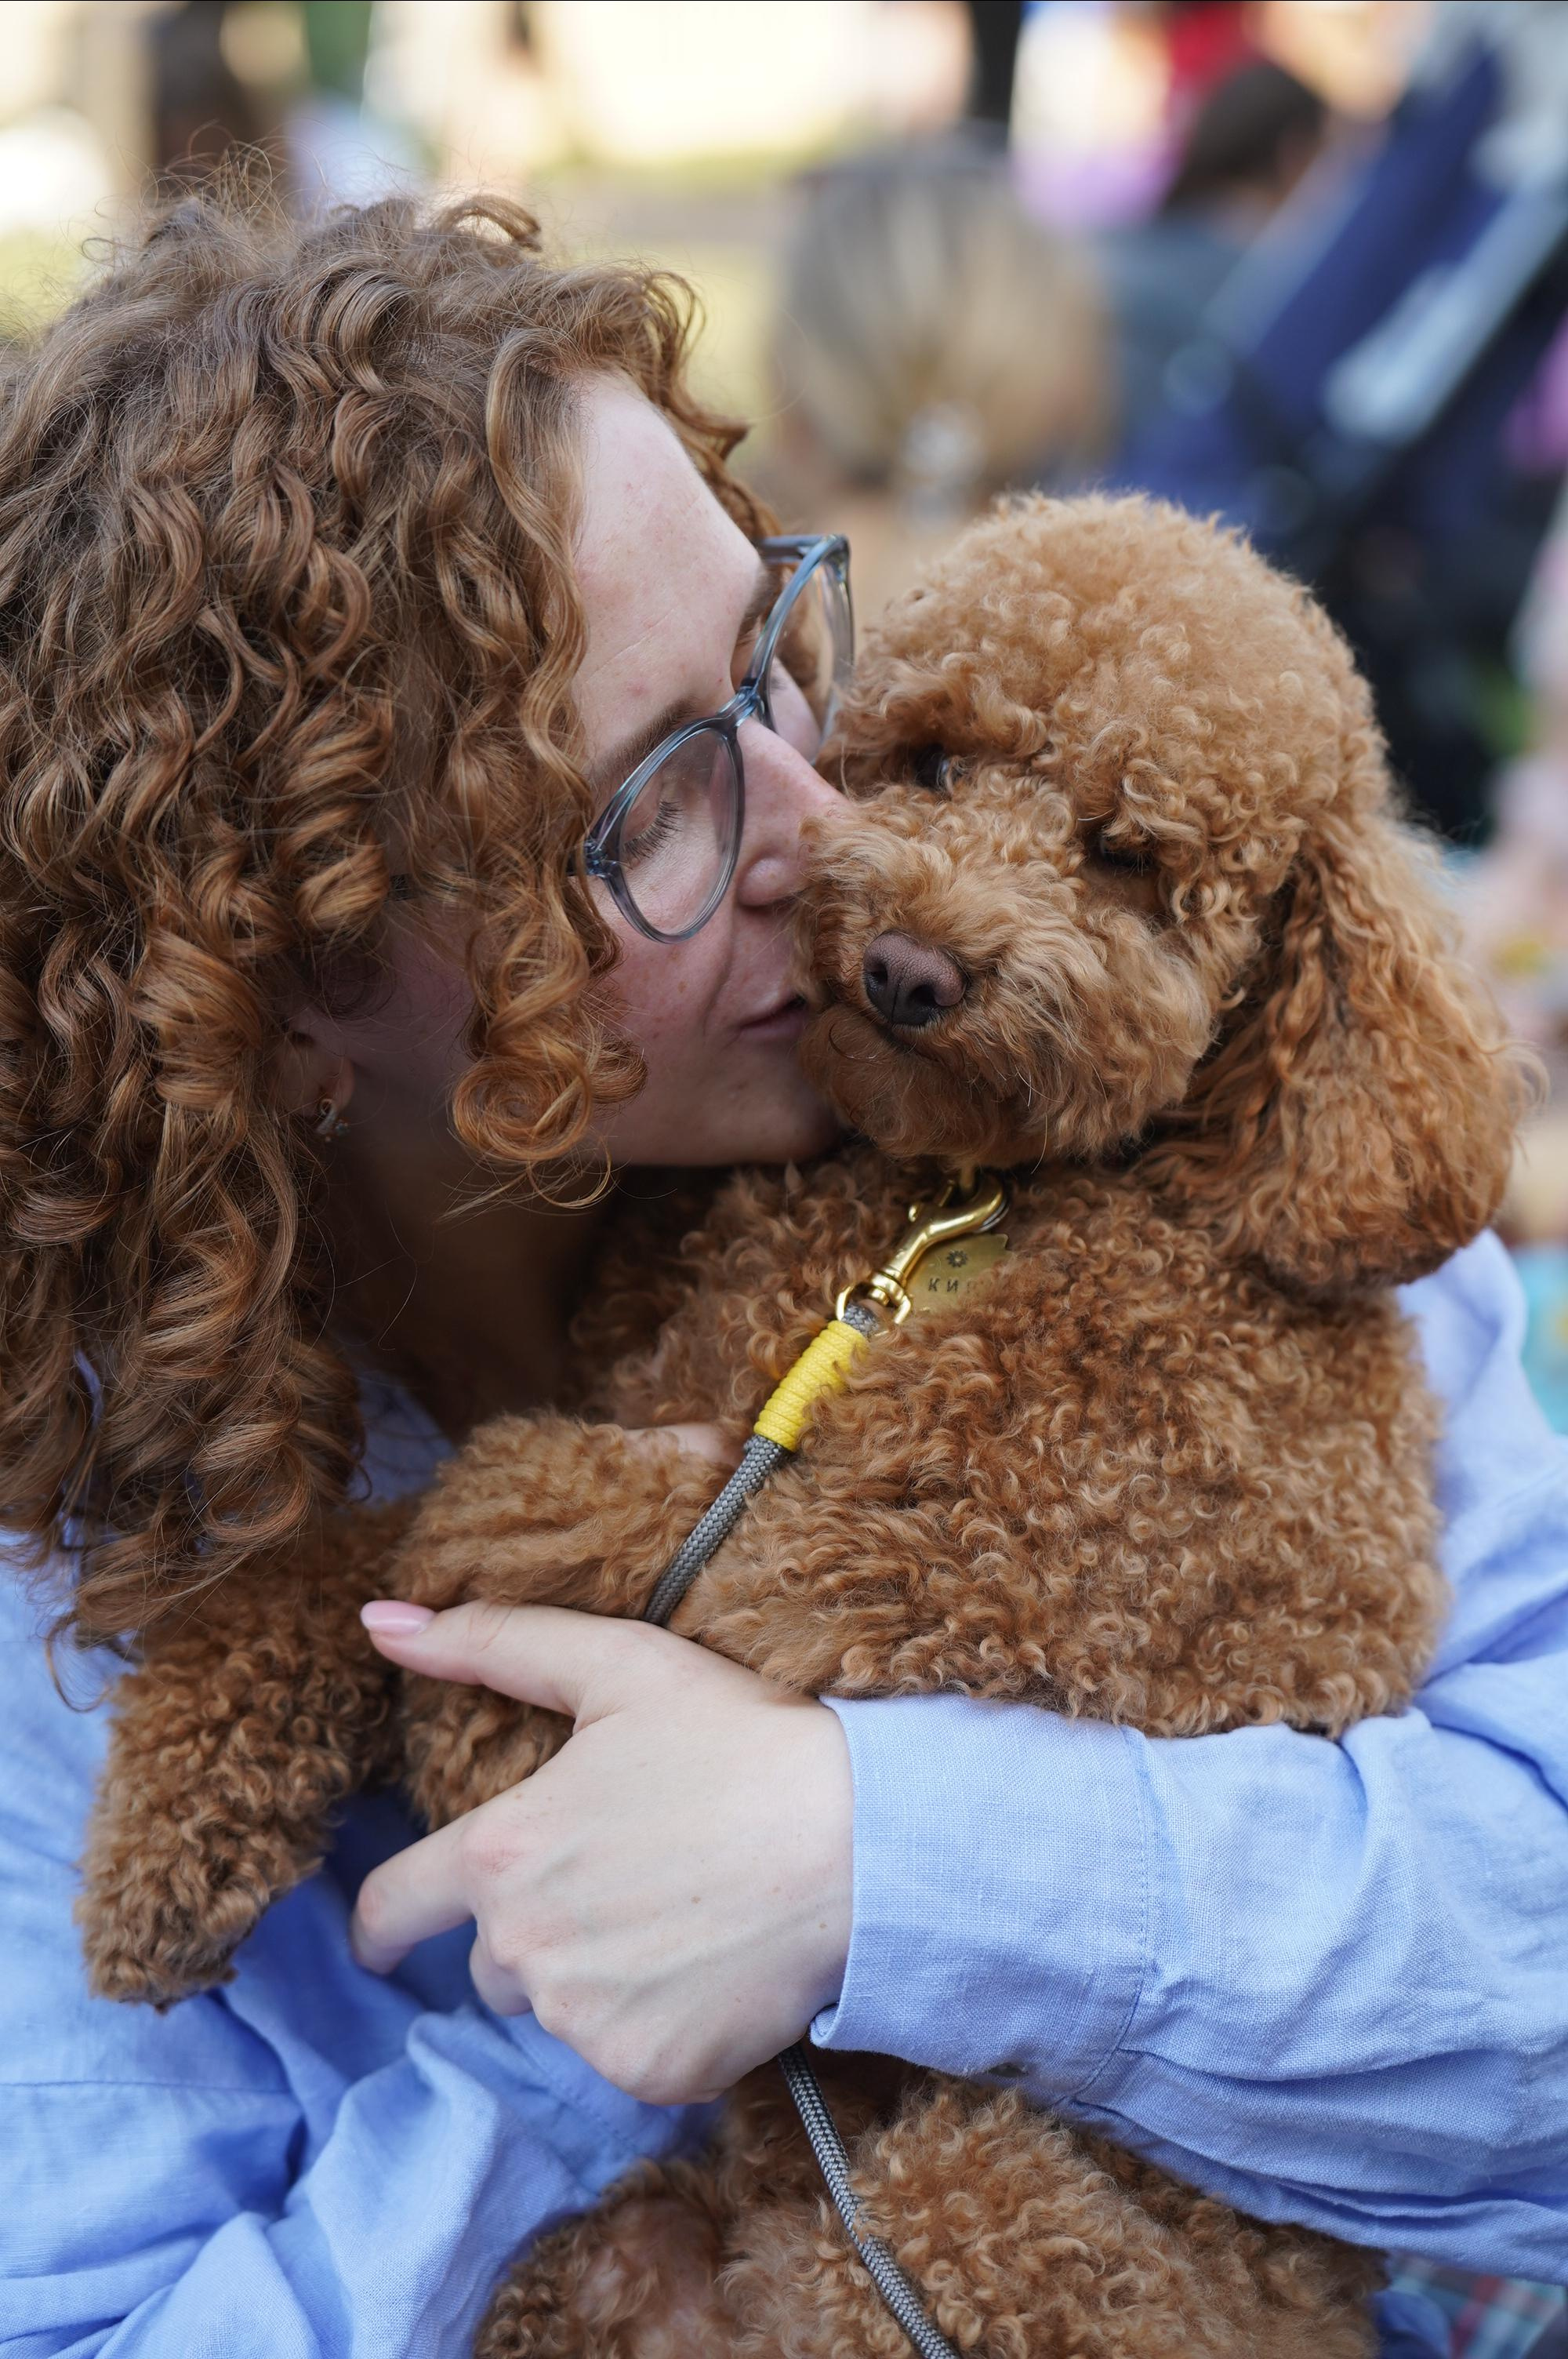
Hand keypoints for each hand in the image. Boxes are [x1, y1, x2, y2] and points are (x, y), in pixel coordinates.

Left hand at [349, 1602, 852, 2104]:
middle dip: (538, 1929)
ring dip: (599, 1976)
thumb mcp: (618, 1664)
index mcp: (502, 1852)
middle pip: (492, 1961)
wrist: (864, 1843)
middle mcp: (524, 1950)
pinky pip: (628, 2055)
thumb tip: (381, 1622)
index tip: (378, 1941)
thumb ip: (492, 1642)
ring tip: (684, 1916)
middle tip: (626, 1881)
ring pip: (561, 2009)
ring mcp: (585, 2021)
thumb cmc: (741, 1741)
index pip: (393, 1905)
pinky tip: (715, 1968)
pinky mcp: (648, 2072)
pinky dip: (660, 2023)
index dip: (378, 1924)